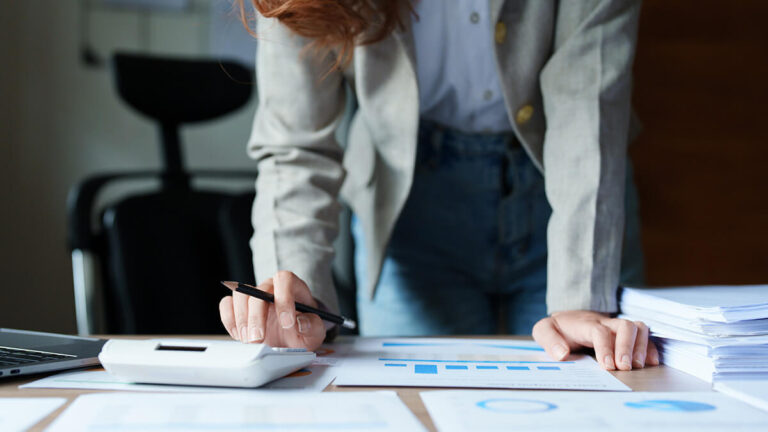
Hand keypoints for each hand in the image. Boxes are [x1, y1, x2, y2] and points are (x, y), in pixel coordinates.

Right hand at [218, 271, 325, 350]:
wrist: (291, 338)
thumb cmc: (303, 330)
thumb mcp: (315, 332)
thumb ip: (314, 326)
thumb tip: (302, 323)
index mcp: (292, 287)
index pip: (284, 279)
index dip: (284, 299)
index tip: (287, 323)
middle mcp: (270, 287)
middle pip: (257, 291)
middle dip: (257, 317)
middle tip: (258, 340)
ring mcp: (253, 295)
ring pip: (239, 296)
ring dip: (241, 321)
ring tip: (249, 341)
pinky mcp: (238, 306)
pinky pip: (226, 305)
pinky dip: (230, 321)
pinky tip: (240, 336)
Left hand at [532, 310, 659, 370]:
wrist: (568, 318)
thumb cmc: (558, 328)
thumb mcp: (544, 330)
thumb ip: (549, 340)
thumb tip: (562, 353)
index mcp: (585, 324)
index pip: (599, 331)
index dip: (605, 347)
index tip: (607, 366)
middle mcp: (605, 323)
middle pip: (624, 325)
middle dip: (627, 346)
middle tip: (624, 367)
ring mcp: (617, 327)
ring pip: (638, 327)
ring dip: (641, 346)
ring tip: (638, 366)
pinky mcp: (626, 334)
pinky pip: (644, 336)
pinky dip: (650, 347)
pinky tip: (652, 362)